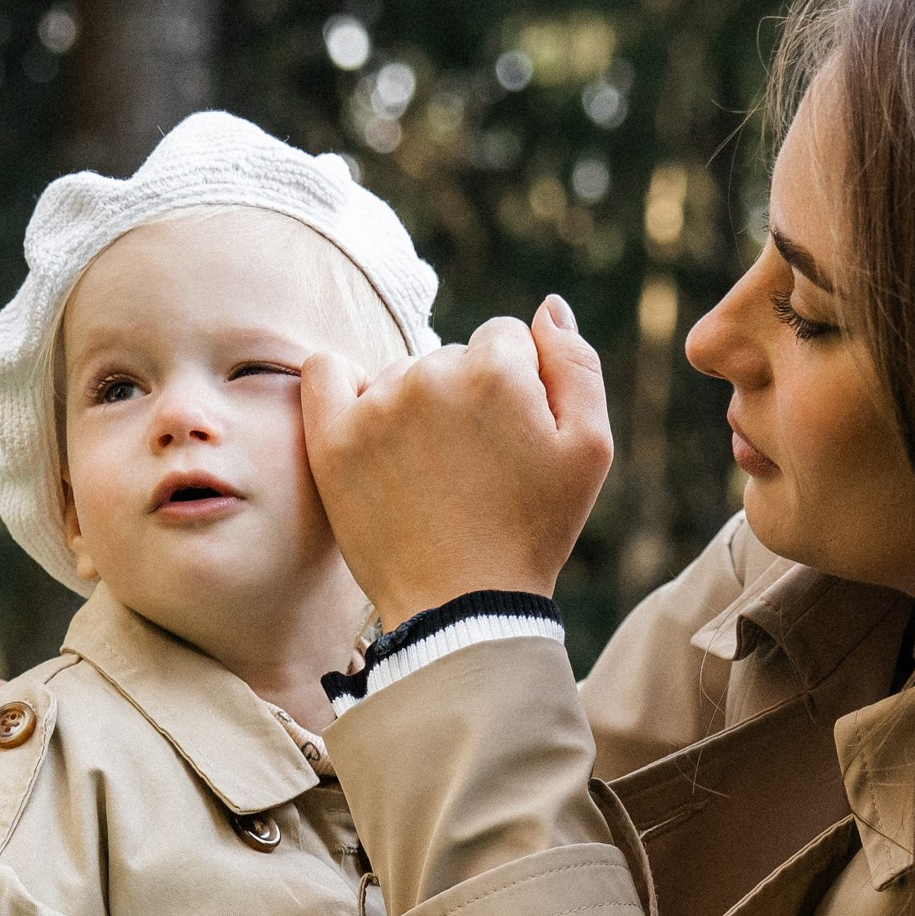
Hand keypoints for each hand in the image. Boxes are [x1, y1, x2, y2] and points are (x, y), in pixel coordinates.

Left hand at [300, 298, 612, 629]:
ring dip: (414, 406)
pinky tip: (366, 424)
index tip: (509, 442)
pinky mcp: (333, 437)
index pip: (504, 339)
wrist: (463, 609)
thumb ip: (576, 366)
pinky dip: (342, 385)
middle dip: (466, 398)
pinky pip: (325, 371)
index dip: (516, 389)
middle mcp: (433, 375)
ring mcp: (378, 405)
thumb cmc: (533, 533)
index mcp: (498, 370)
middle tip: (472, 470)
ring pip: (400, 371)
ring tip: (429, 475)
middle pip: (451, 356)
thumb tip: (548, 306)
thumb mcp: (589, 450)